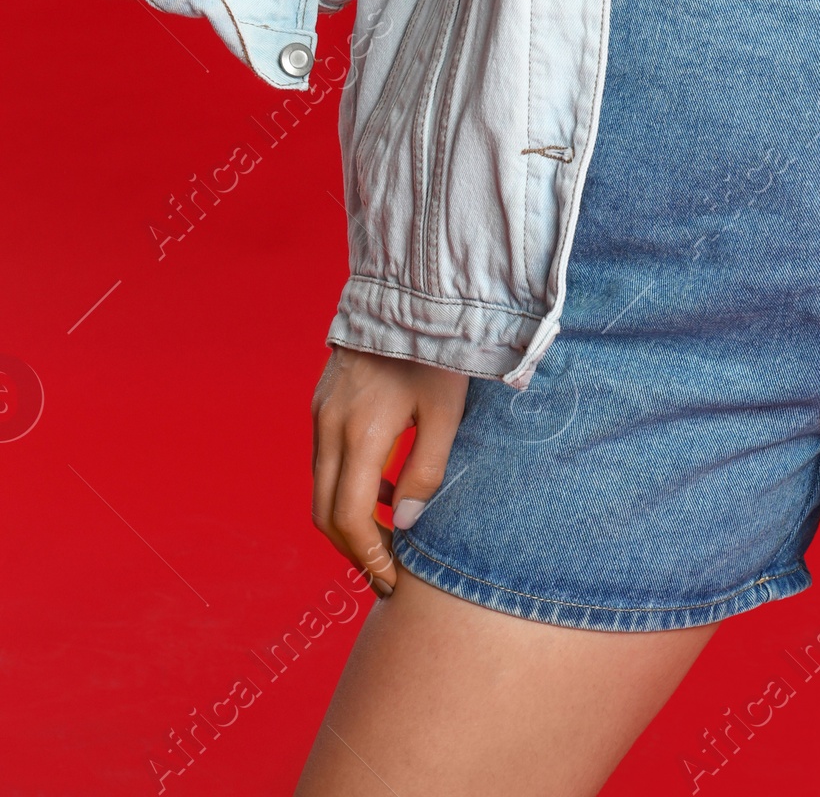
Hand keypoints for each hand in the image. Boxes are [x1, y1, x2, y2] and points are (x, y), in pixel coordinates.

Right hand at [310, 346, 467, 596]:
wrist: (408, 291)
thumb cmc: (436, 351)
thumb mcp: (445, 412)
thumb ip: (426, 470)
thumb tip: (405, 523)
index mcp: (360, 433)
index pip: (349, 518)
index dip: (369, 557)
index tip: (394, 581)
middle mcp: (329, 427)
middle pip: (325, 512)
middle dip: (354, 551)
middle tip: (388, 575)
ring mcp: (320, 413)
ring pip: (321, 488)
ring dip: (349, 521)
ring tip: (391, 540)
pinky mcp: (323, 402)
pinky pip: (326, 460)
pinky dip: (347, 487)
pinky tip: (385, 490)